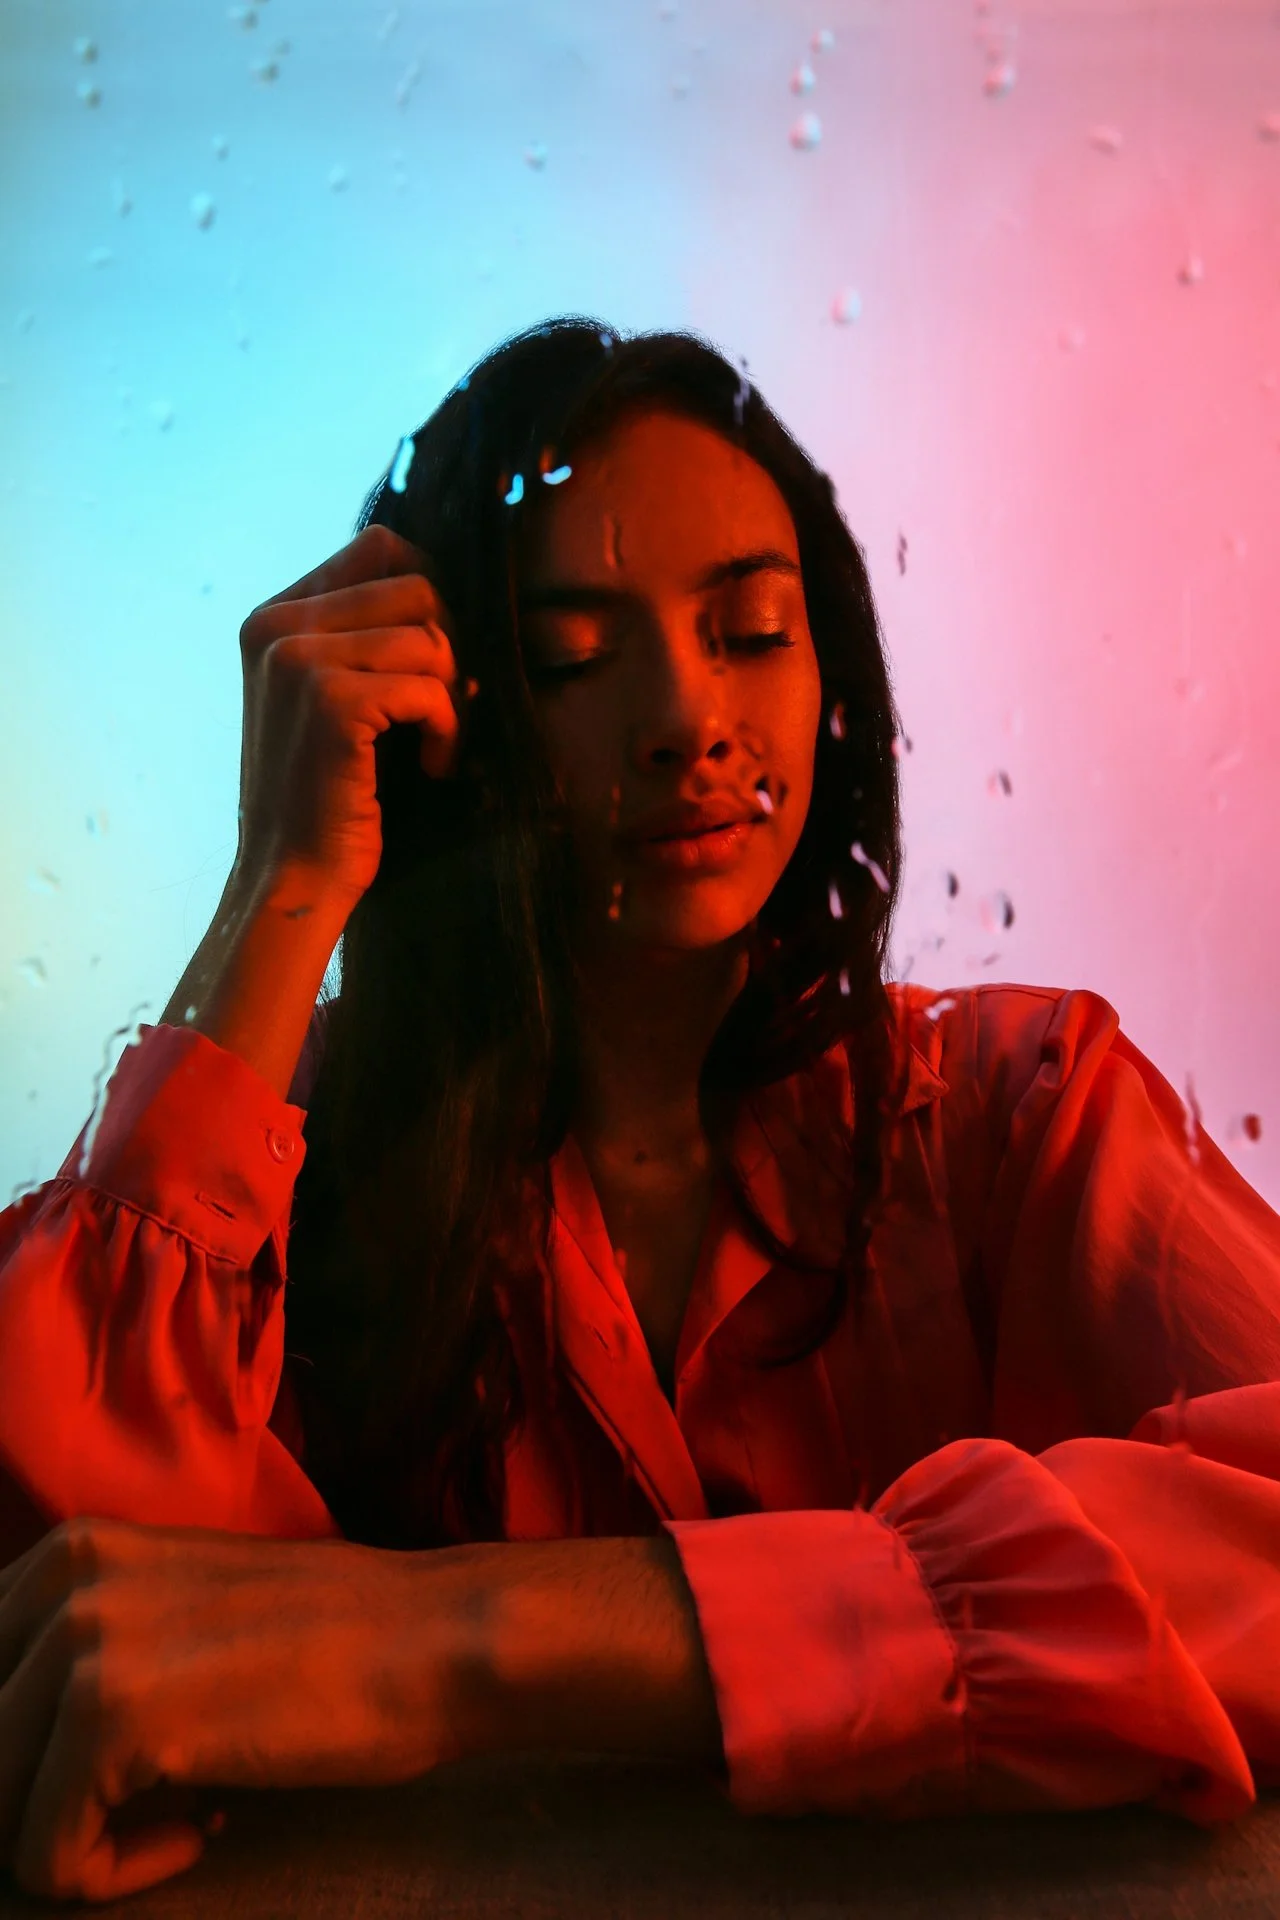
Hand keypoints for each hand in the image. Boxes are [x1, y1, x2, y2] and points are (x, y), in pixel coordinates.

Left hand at [0, 1517, 476, 1902]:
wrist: (432, 1642)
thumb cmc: (327, 1642)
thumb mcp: (178, 1611)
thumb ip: (88, 1648)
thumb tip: (16, 1750)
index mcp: (71, 1549)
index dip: (30, 1762)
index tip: (113, 1776)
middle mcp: (66, 1578)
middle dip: (46, 1805)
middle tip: (150, 1802)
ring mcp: (86, 1642)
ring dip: (82, 1842)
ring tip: (181, 1813)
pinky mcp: (115, 1718)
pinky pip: (49, 1857)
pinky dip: (116, 1875)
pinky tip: (201, 1830)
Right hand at [235, 522, 473, 907]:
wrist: (292, 876)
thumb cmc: (329, 794)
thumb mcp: (336, 698)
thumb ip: (368, 636)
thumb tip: (454, 592)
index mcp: (275, 616)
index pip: (381, 547)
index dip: (431, 596)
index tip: (437, 663)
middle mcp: (277, 626)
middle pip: (416, 585)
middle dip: (451, 649)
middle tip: (445, 710)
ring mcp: (297, 659)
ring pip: (430, 635)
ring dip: (453, 696)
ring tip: (436, 745)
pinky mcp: (329, 701)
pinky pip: (431, 687)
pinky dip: (449, 730)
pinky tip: (434, 766)